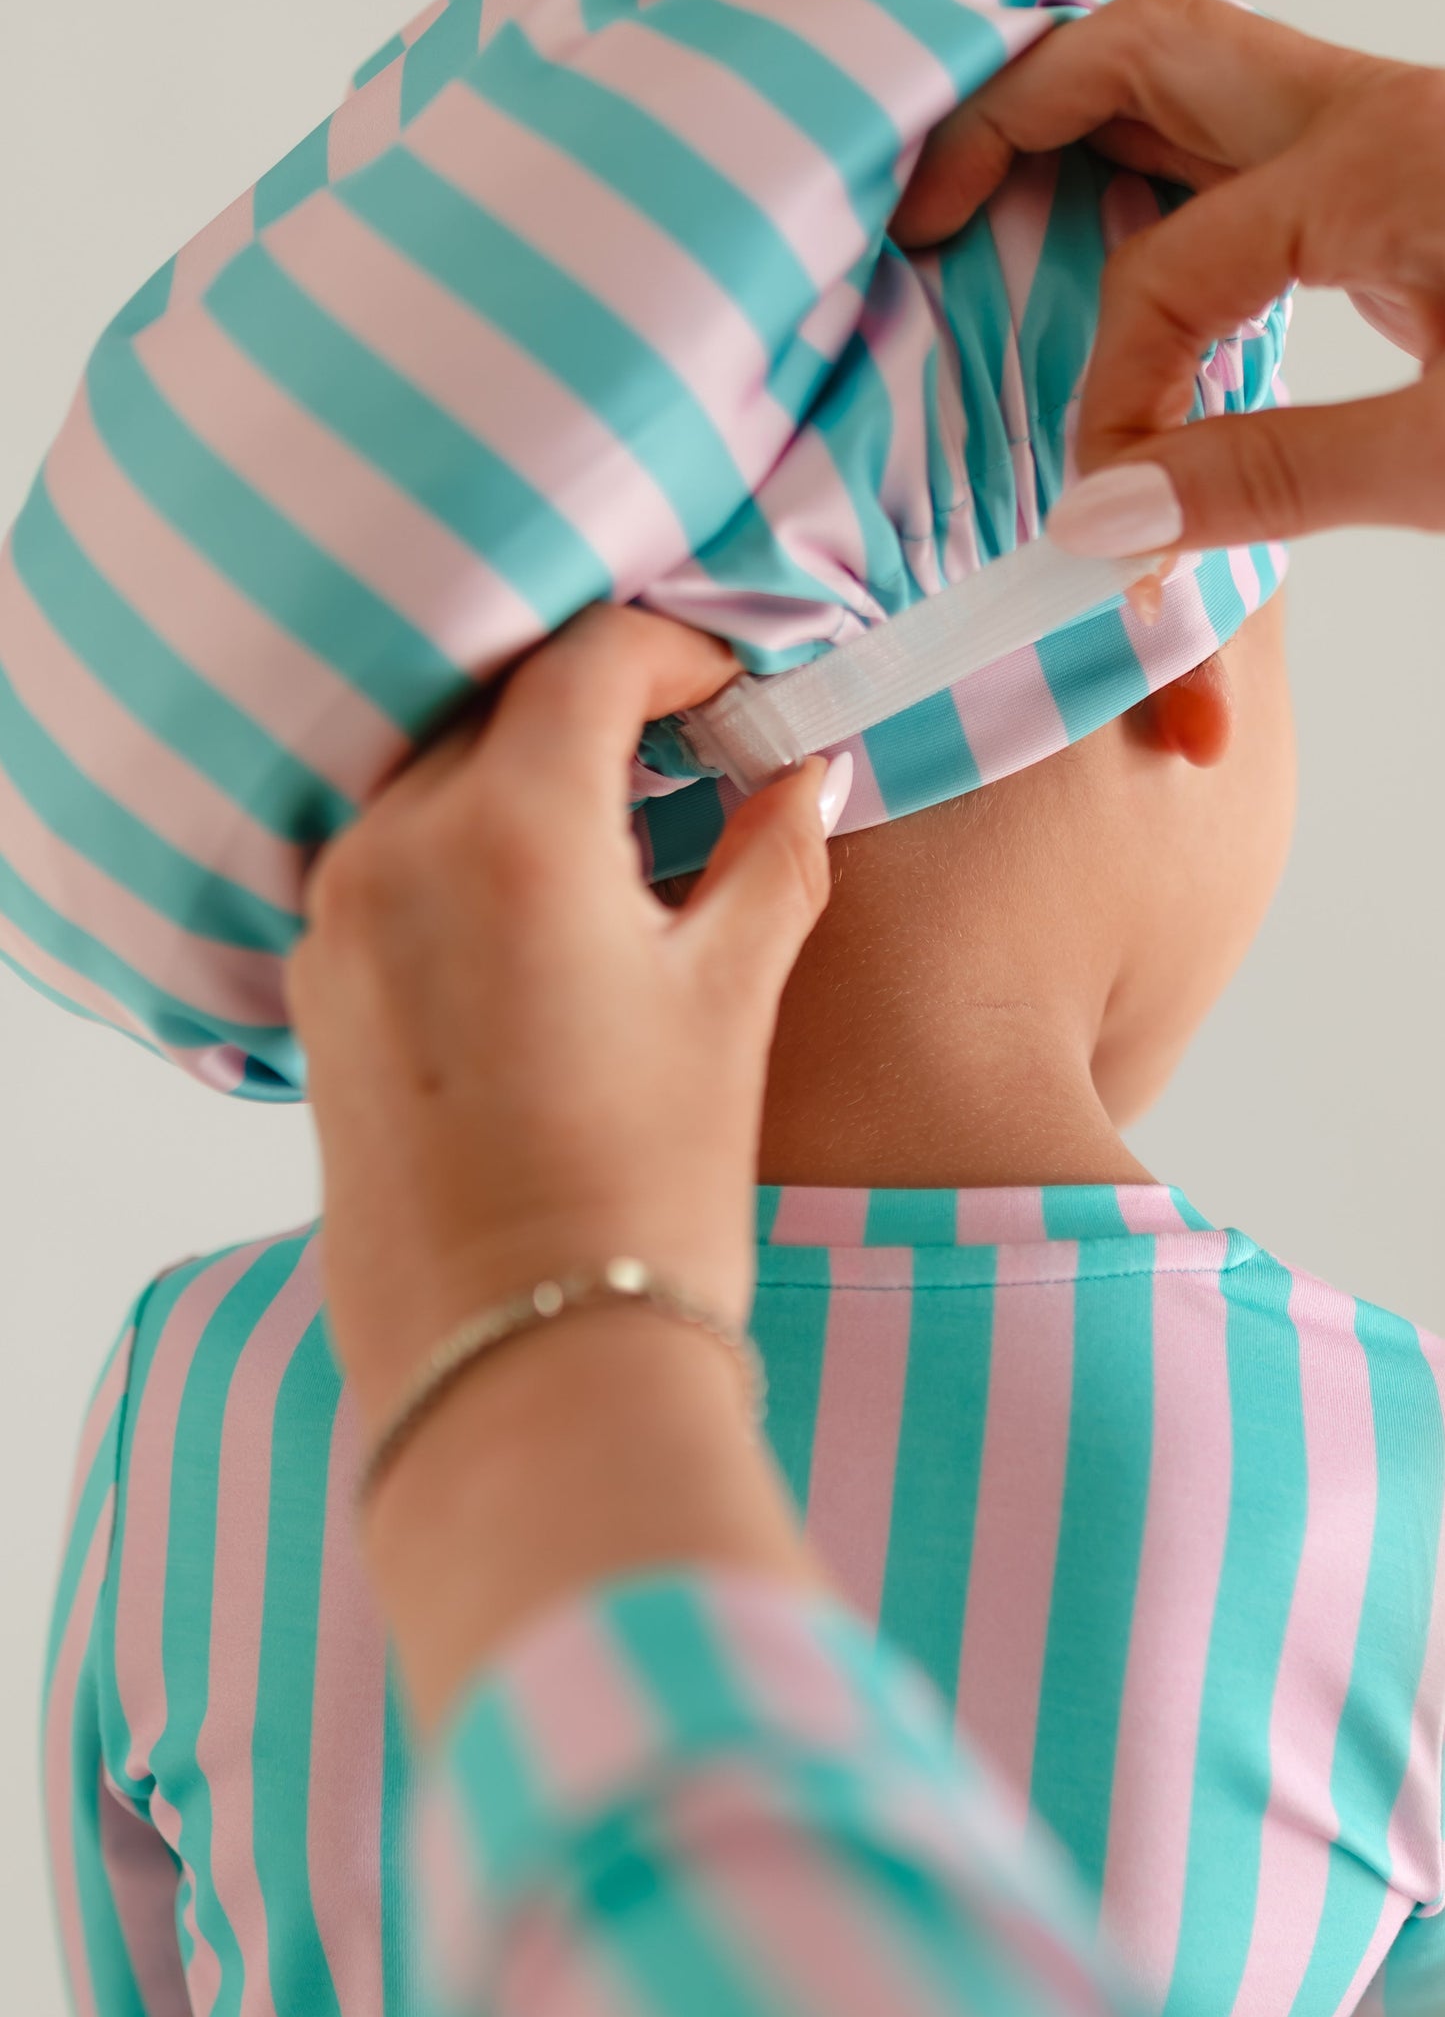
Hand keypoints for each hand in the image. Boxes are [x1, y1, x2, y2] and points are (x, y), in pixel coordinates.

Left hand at [286, 602, 844, 1434]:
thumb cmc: (644, 1188)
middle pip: (497, 700)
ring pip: (431, 771)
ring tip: (621, 814)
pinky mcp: (314, 983)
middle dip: (598, 697)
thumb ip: (771, 858)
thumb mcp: (728, 1003)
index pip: (586, 662)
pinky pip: (387, 853)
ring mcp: (335, 917)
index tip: (733, 684)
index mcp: (508, 832)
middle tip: (690, 734)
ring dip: (523, 763)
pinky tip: (540, 895)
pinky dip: (463, 837)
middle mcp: (395, 849)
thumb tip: (806, 771)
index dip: (676, 650)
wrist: (521, 1365)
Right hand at [892, 0, 1444, 550]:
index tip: (1102, 500)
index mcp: (1380, 160)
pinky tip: (1125, 240)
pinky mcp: (1417, 174)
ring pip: (1195, 77)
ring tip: (995, 209)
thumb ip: (1273, 478)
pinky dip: (1158, 167)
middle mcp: (1378, 113)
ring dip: (1082, 131)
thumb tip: (1100, 515)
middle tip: (928, 216)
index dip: (1108, 392)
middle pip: (1143, 51)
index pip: (1164, 265)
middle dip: (1012, 121)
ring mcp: (1398, 131)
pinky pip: (1250, 132)